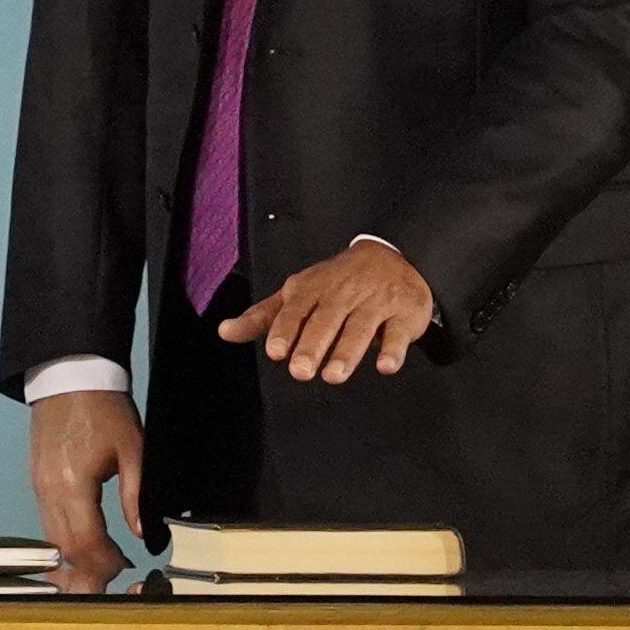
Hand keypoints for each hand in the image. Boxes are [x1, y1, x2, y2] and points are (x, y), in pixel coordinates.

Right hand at [28, 390, 145, 591]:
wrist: (69, 376)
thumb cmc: (102, 407)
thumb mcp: (133, 450)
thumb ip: (137, 495)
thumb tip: (142, 533)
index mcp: (73, 483)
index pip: (86, 542)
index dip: (106, 563)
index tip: (126, 565)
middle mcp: (49, 489)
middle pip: (64, 548)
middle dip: (87, 572)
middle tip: (109, 584)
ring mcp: (38, 486)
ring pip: (51, 539)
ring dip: (73, 560)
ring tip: (97, 572)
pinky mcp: (36, 480)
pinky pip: (46, 522)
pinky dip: (63, 541)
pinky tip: (80, 546)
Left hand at [216, 240, 436, 381]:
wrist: (391, 254)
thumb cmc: (336, 282)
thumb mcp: (297, 293)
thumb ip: (262, 316)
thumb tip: (225, 332)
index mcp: (313, 289)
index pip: (296, 310)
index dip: (285, 330)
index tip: (276, 351)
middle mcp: (343, 294)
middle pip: (326, 321)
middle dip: (312, 345)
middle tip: (300, 371)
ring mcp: (375, 303)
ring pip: (360, 327)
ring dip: (347, 352)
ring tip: (334, 374)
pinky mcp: (404, 313)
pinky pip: (398, 332)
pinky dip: (393, 348)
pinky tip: (385, 366)